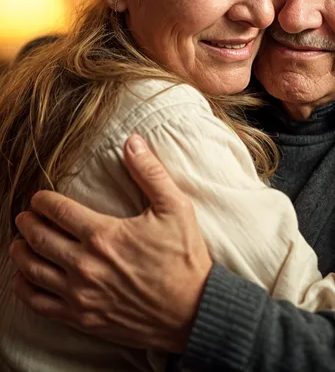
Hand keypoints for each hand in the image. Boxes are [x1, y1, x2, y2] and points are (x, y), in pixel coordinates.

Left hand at [9, 134, 211, 351]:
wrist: (192, 309)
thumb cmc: (184, 257)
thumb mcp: (175, 207)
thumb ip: (150, 172)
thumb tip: (132, 141)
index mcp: (103, 234)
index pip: (58, 211)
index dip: (42, 201)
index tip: (39, 198)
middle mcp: (85, 265)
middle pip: (39, 239)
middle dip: (27, 224)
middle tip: (24, 217)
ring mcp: (81, 294)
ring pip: (33, 271)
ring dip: (20, 253)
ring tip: (18, 243)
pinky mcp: (83, 317)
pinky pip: (40, 304)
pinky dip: (24, 289)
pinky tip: (23, 279)